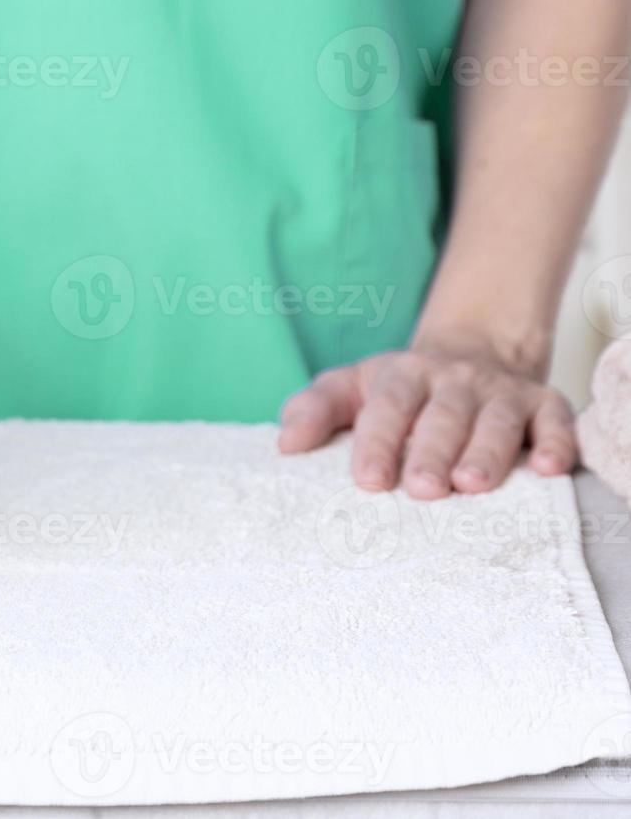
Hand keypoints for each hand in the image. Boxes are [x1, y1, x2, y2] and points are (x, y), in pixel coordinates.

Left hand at [276, 341, 575, 497]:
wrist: (471, 353)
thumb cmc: (397, 390)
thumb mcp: (349, 388)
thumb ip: (313, 410)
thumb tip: (284, 444)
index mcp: (402, 376)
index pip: (388, 407)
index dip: (378, 441)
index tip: (369, 480)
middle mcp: (454, 380)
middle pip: (443, 415)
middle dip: (433, 451)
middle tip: (424, 489)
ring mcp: (501, 392)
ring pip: (497, 420)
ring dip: (488, 451)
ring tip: (473, 485)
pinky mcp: (544, 404)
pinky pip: (556, 421)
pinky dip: (558, 442)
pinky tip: (549, 469)